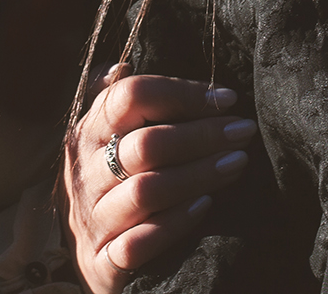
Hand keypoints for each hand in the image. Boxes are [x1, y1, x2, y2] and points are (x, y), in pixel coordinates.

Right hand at [61, 65, 255, 293]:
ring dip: (198, 175)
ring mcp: (91, 219)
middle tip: (243, 131)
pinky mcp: (101, 261)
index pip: (130, 96)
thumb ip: (111, 104)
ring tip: (236, 163)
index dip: (182, 92)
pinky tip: (206, 207)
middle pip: (146, 144)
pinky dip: (175, 223)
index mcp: (86, 134)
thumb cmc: (104, 187)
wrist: (84, 259)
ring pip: (146, 191)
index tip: (226, 98)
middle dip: (202, 135)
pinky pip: (139, 242)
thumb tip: (122, 66)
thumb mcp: (97, 143)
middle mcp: (83, 174)